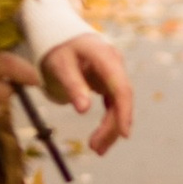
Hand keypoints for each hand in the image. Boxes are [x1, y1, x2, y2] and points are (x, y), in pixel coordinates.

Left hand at [40, 29, 134, 156]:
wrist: (58, 34)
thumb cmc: (57, 48)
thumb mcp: (59, 65)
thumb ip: (73, 85)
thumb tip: (83, 110)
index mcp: (105, 57)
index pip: (121, 87)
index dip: (124, 111)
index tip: (123, 134)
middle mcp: (115, 65)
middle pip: (121, 100)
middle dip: (112, 126)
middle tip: (96, 149)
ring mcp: (113, 74)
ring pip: (118, 105)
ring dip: (110, 128)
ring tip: (97, 150)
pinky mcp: (108, 82)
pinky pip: (112, 105)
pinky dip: (107, 122)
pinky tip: (100, 139)